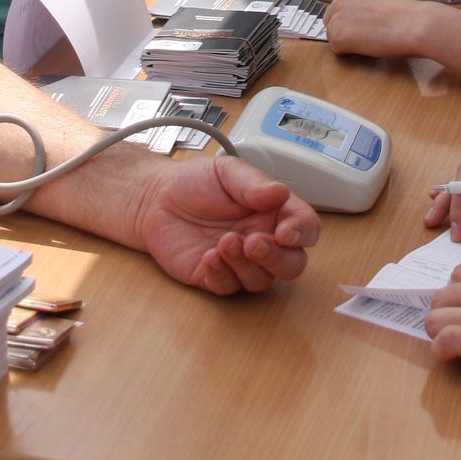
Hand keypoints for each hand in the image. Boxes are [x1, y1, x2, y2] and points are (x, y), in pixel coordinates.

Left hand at [132, 154, 317, 295]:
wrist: (155, 198)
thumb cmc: (195, 183)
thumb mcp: (226, 172)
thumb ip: (253, 183)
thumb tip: (279, 192)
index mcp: (274, 212)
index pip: (305, 227)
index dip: (302, 232)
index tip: (286, 231)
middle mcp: (262, 239)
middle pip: (291, 265)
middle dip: (277, 259)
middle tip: (253, 242)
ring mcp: (240, 262)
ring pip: (261, 280)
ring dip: (246, 265)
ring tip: (223, 242)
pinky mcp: (215, 277)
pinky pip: (228, 287)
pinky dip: (221, 275)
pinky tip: (208, 257)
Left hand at [325, 0, 422, 58]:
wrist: (413, 24)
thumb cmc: (403, 15)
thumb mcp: (376, 1)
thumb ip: (360, 7)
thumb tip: (353, 22)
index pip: (338, 8)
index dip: (352, 18)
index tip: (367, 20)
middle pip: (331, 21)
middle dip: (346, 29)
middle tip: (369, 32)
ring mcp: (336, 17)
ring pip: (333, 36)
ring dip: (348, 41)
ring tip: (370, 37)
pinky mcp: (337, 36)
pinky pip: (337, 49)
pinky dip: (349, 52)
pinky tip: (367, 44)